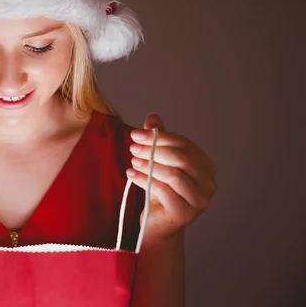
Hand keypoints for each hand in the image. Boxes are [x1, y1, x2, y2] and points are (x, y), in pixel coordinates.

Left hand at [126, 113, 216, 243]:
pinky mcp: (185, 214)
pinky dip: (145, 180)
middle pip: (181, 158)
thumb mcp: (158, 162)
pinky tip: (131, 175)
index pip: (184, 144)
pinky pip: (164, 191)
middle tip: (132, 148)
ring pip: (173, 175)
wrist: (156, 225)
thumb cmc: (159, 191)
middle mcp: (209, 183)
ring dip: (149, 165)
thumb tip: (152, 116)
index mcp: (206, 166)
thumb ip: (158, 141)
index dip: (159, 137)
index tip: (136, 134)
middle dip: (153, 150)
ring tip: (132, 162)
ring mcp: (200, 201)